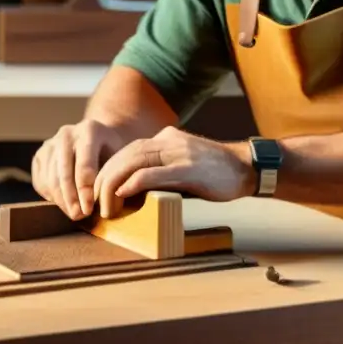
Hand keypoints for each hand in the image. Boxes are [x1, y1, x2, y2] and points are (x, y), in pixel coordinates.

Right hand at [31, 121, 127, 219]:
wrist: (97, 139)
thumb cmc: (112, 153)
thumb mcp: (119, 159)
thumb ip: (111, 176)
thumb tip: (105, 202)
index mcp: (89, 130)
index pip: (84, 165)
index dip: (85, 190)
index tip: (89, 210)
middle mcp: (67, 133)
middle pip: (64, 173)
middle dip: (71, 198)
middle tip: (79, 216)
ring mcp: (50, 143)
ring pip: (51, 178)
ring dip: (61, 200)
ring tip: (74, 214)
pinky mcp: (40, 155)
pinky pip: (41, 181)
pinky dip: (51, 196)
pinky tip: (64, 203)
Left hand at [92, 126, 254, 217]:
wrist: (247, 168)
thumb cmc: (215, 173)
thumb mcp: (183, 164)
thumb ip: (161, 170)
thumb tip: (132, 191)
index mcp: (165, 138)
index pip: (127, 151)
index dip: (109, 170)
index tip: (99, 191)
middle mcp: (168, 140)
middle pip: (125, 155)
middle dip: (105, 178)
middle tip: (95, 201)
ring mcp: (178, 153)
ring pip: (134, 162)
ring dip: (114, 184)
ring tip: (106, 205)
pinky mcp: (188, 168)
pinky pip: (154, 173)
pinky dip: (134, 183)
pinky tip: (123, 195)